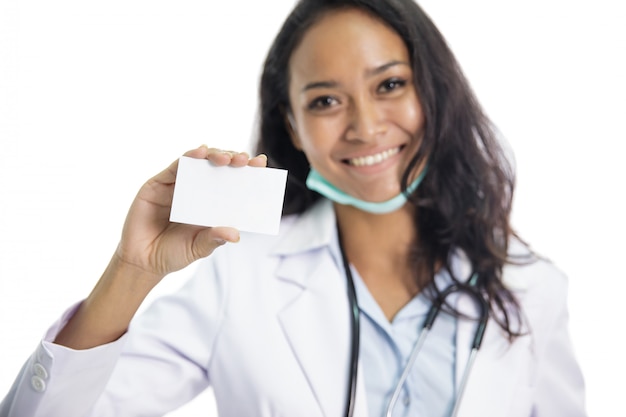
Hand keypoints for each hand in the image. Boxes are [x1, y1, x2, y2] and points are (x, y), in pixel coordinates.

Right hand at [115, 145, 267, 282]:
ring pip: (199, 162)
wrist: (142, 261)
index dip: (247, 171)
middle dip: (233, 160)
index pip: (233, 182)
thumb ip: (214, 239)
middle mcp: (197, 190)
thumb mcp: (198, 249)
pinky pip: (176, 166)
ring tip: (226, 158)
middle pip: (218, 167)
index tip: (261, 164)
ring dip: (214, 155)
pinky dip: (189, 157)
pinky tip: (200, 153)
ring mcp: (178, 185)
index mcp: (212, 204)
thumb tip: (235, 234)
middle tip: (244, 160)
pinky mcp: (158, 183)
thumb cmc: (173, 253)